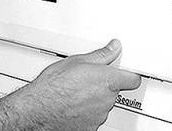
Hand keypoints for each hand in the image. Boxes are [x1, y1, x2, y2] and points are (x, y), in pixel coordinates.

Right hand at [0, 40, 139, 130]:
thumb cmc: (54, 86)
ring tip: (76, 91)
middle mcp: (107, 99)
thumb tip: (114, 47)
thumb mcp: (76, 61)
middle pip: (115, 91)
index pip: (133, 79)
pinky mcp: (91, 127)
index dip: (129, 74)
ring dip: (94, 99)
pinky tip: (73, 105)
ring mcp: (100, 115)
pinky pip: (93, 117)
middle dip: (104, 85)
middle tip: (88, 79)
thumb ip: (100, 55)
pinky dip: (86, 112)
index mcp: (107, 80)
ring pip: (103, 105)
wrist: (39, 109)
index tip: (126, 71)